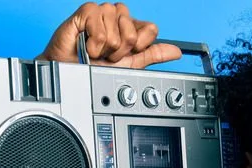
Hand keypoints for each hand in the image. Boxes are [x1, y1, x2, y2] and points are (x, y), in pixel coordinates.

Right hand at [37, 2, 181, 67]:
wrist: (74, 72)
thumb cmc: (97, 66)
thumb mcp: (131, 64)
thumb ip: (154, 55)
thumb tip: (177, 51)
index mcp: (132, 25)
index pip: (151, 29)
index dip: (139, 46)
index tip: (126, 53)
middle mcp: (120, 16)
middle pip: (133, 34)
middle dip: (120, 51)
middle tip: (107, 54)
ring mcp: (104, 11)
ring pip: (116, 33)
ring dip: (105, 49)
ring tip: (96, 50)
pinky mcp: (88, 11)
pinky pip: (101, 31)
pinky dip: (93, 44)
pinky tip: (87, 44)